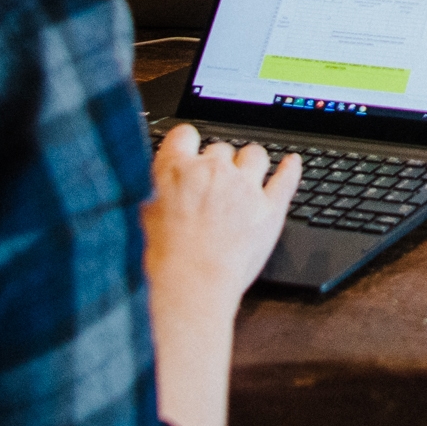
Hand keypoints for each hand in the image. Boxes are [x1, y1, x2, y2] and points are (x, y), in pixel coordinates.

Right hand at [142, 126, 299, 425]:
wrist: (185, 291)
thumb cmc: (152, 264)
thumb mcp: (133, 218)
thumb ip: (142, 191)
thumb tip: (136, 180)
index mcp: (174, 168)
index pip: (186, 134)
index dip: (188, 145)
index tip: (189, 153)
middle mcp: (212, 170)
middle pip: (220, 148)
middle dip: (217, 163)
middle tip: (210, 189)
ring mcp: (244, 188)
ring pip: (254, 155)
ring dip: (249, 165)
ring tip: (243, 181)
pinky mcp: (270, 210)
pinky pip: (287, 177)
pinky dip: (291, 169)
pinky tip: (293, 163)